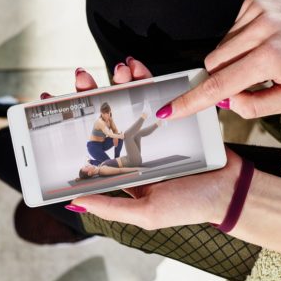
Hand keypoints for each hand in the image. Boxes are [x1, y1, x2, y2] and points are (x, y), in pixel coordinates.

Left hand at [56, 59, 243, 228]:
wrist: (232, 191)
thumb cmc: (189, 206)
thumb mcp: (146, 213)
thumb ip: (110, 206)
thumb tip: (73, 201)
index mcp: (119, 169)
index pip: (86, 142)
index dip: (67, 123)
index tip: (49, 104)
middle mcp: (130, 147)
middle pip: (101, 114)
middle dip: (87, 93)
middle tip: (80, 77)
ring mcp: (150, 129)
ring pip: (125, 99)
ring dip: (116, 80)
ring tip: (116, 69)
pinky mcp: (171, 115)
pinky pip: (154, 91)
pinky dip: (143, 76)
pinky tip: (135, 67)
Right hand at [159, 0, 280, 119]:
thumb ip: (254, 106)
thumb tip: (226, 101)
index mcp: (271, 59)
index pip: (220, 85)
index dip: (191, 100)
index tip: (170, 109)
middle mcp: (261, 31)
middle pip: (213, 63)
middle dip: (222, 77)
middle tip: (247, 79)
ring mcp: (256, 11)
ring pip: (220, 46)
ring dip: (232, 58)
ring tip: (262, 56)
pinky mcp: (254, 1)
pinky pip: (230, 30)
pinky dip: (240, 40)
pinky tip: (263, 39)